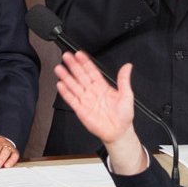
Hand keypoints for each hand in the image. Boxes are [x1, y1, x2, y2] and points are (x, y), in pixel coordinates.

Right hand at [52, 51, 146, 173]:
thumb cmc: (124, 115)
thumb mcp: (127, 95)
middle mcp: (93, 92)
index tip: (79, 54)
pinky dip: (66, 93)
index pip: (92, 71)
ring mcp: (86, 100)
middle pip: (81, 76)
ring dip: (66, 77)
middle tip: (66, 56)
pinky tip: (60, 85)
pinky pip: (72, 100)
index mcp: (103, 87)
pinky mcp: (81, 110)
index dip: (85, 62)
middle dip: (73, 66)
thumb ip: (124, 80)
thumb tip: (127, 66)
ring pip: (74, 86)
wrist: (119, 132)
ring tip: (59, 68)